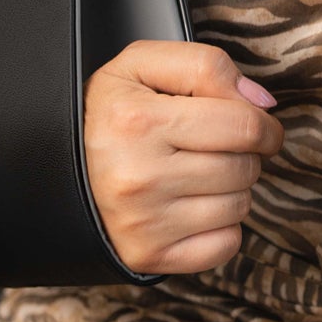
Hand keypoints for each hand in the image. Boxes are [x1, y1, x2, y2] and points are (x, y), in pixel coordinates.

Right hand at [83, 40, 281, 274]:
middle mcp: (139, 177)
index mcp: (140, 122)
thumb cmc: (111, 112)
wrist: (57, 165)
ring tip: (199, 173)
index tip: (260, 126)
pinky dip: (221, 227)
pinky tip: (194, 206)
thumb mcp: (143, 65)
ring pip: (240, 207)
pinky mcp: (147, 257)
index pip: (245, 126)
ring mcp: (142, 223)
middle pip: (245, 169)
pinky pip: (225, 246)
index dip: (264, 125)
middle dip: (244, 155)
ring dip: (233, 189)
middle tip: (216, 147)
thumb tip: (262, 103)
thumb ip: (206, 66)